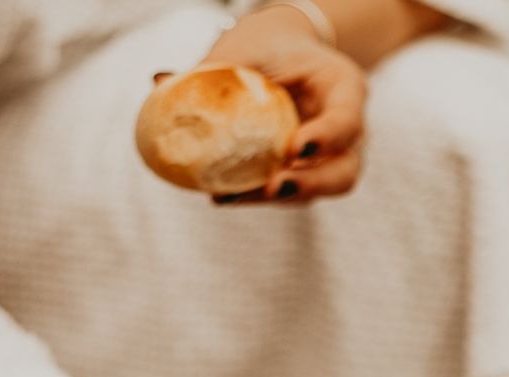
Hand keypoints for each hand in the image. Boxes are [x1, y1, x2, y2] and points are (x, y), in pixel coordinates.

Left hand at [202, 6, 366, 202]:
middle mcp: (346, 132)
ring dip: (275, 198)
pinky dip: (254, 195)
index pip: (347, 119)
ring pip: (315, 191)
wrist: (280, 56)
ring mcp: (329, 159)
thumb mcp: (251, 46)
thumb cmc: (268, 46)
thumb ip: (215, 67)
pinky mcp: (304, 174)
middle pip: (344, 171)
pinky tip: (219, 194)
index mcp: (343, 89)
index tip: (296, 148)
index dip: (328, 137)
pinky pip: (286, 191)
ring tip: (230, 196)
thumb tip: (161, 81)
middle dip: (310, 184)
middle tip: (273, 186)